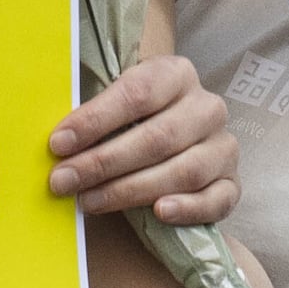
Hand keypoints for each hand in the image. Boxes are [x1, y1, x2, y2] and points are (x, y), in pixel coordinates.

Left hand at [50, 50, 235, 224]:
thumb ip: (94, 115)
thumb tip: (56, 142)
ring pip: (184, 170)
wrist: (174, 139)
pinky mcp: (232, 183)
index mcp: (177, 74)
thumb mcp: (116, 103)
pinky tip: (158, 213)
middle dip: (103, 162)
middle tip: (63, 181)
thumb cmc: (133, 121)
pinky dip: (188, 208)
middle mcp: (207, 107)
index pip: (138, 94)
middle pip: (158, 137)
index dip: (96, 120)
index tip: (58, 143)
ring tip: (89, 201)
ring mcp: (223, 146)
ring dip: (131, 190)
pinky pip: (217, 199)